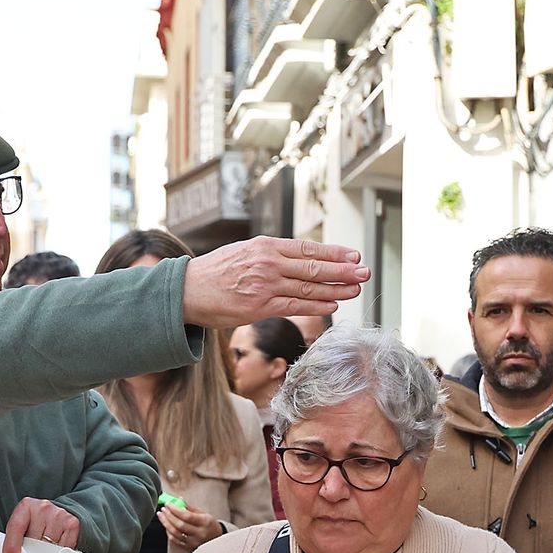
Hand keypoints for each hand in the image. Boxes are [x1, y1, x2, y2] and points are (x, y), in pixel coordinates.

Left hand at [2, 498, 81, 552]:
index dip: (12, 546)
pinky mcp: (72, 524)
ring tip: (43, 547)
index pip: (16, 526)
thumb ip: (13, 538)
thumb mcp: (21, 526)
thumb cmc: (34, 522)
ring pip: (50, 546)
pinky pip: (64, 548)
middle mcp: (43, 507)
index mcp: (26, 506)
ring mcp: (59, 515)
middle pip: (35, 540)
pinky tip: (55, 546)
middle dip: (32, 552)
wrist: (55, 514)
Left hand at [157, 501, 223, 549]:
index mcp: (205, 522)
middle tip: (163, 509)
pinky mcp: (189, 547)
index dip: (175, 510)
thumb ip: (190, 508)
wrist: (217, 539)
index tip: (168, 504)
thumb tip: (178, 500)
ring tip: (161, 516)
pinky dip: (168, 532)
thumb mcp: (204, 513)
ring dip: (166, 523)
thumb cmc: (210, 524)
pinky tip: (166, 525)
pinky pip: (175, 540)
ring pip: (175, 533)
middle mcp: (200, 533)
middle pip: (180, 525)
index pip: (187, 516)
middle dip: (169, 516)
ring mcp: (194, 542)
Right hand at [182, 236, 367, 328]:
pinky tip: (333, 305)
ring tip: (356, 289)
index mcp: (266, 246)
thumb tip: (300, 260)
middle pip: (314, 266)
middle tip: (365, 272)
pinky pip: (295, 305)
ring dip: (336, 289)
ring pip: (308, 286)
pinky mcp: (259, 306)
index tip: (354, 256)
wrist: (186, 289)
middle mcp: (268, 262)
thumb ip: (272, 255)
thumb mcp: (245, 252)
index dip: (334, 253)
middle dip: (344, 270)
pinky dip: (316, 305)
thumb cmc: (216, 272)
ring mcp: (265, 285)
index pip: (308, 248)